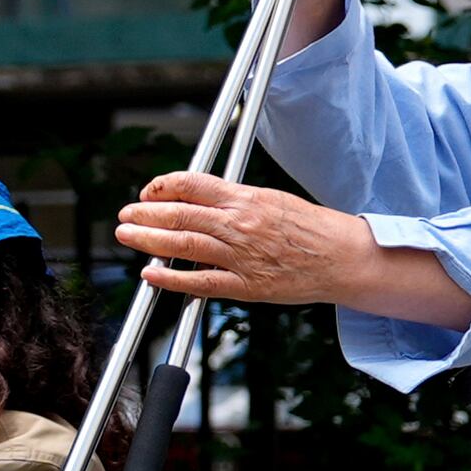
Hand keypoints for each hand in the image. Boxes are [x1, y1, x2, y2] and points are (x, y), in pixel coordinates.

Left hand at [118, 169, 375, 304]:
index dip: (162, 187)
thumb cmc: (313, 229)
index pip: (192, 184)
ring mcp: (241, 256)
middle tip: (125, 215)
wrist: (344, 258)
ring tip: (127, 236)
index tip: (149, 193)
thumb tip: (200, 198)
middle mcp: (239, 224)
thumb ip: (235, 200)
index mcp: (246, 199)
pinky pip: (200, 283)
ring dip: (148, 240)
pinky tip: (151, 274)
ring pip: (182, 245)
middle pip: (179, 214)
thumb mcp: (273, 200)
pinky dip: (171, 279)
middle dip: (144, 214)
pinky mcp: (247, 286)